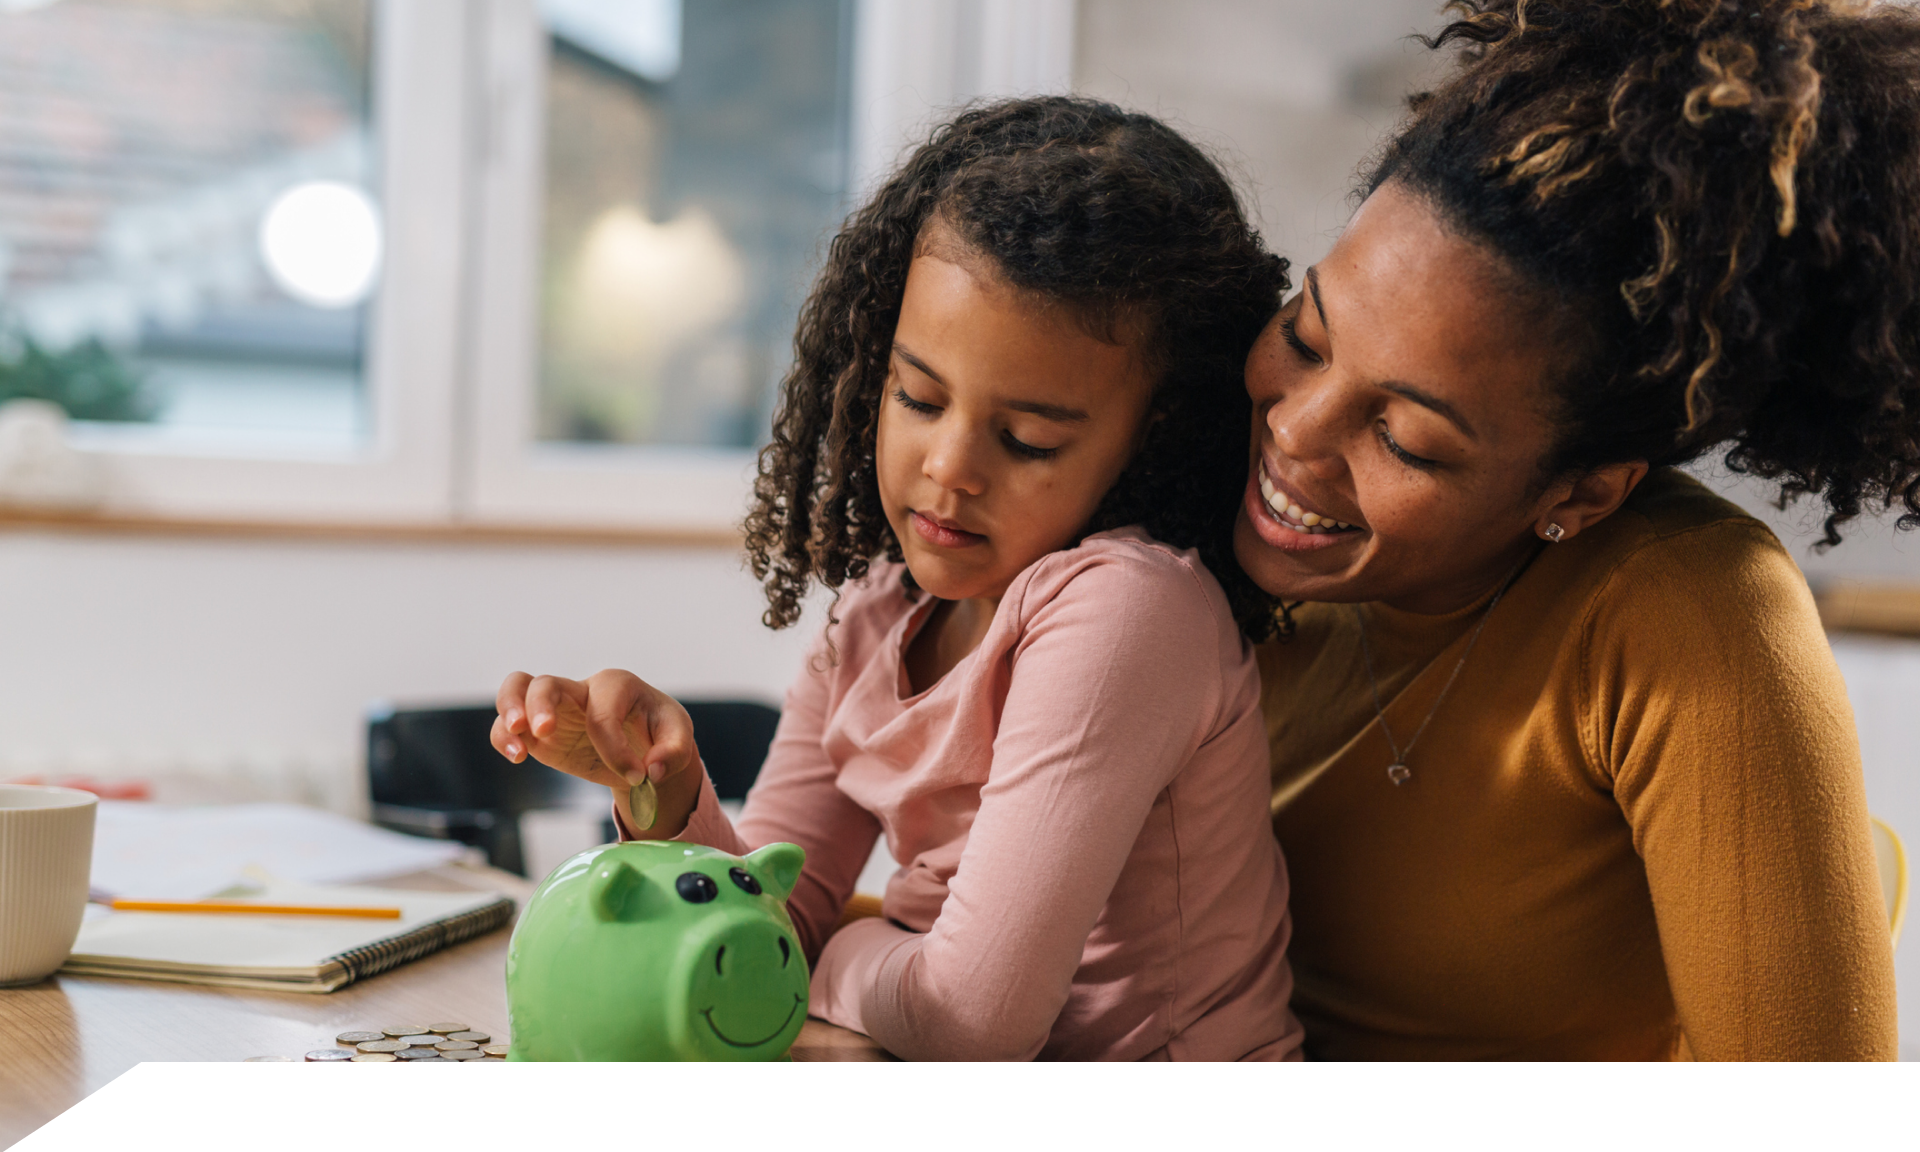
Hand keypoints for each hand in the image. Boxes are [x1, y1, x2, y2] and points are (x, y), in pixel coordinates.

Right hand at [491, 670, 701, 837]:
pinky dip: (504, 739)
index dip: (616, 749)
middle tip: (544, 731)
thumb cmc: (658, 730)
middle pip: (546, 683)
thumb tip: (650, 771)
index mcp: (615, 685)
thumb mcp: (678, 736)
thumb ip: (673, 752)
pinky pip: (509, 726)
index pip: (603, 714)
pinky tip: (518, 757)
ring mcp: (555, 709)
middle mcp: (580, 690)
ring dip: (509, 712)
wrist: (642, 742)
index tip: (636, 776)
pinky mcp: (539, 733)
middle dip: (540, 705)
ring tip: (520, 742)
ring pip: (517, 689)